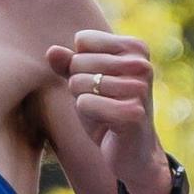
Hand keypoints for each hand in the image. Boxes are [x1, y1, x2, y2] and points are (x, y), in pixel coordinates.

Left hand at [47, 31, 170, 193]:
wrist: (133, 153)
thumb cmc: (108, 112)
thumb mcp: (86, 83)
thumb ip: (69, 63)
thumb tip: (52, 51)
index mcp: (136, 49)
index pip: (83, 40)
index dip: (81, 65)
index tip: (100, 84)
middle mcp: (141, 64)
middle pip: (78, 61)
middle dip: (80, 85)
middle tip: (102, 102)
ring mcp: (139, 88)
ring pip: (78, 82)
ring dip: (84, 102)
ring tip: (105, 114)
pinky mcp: (131, 113)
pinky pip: (83, 103)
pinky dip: (87, 117)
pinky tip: (107, 126)